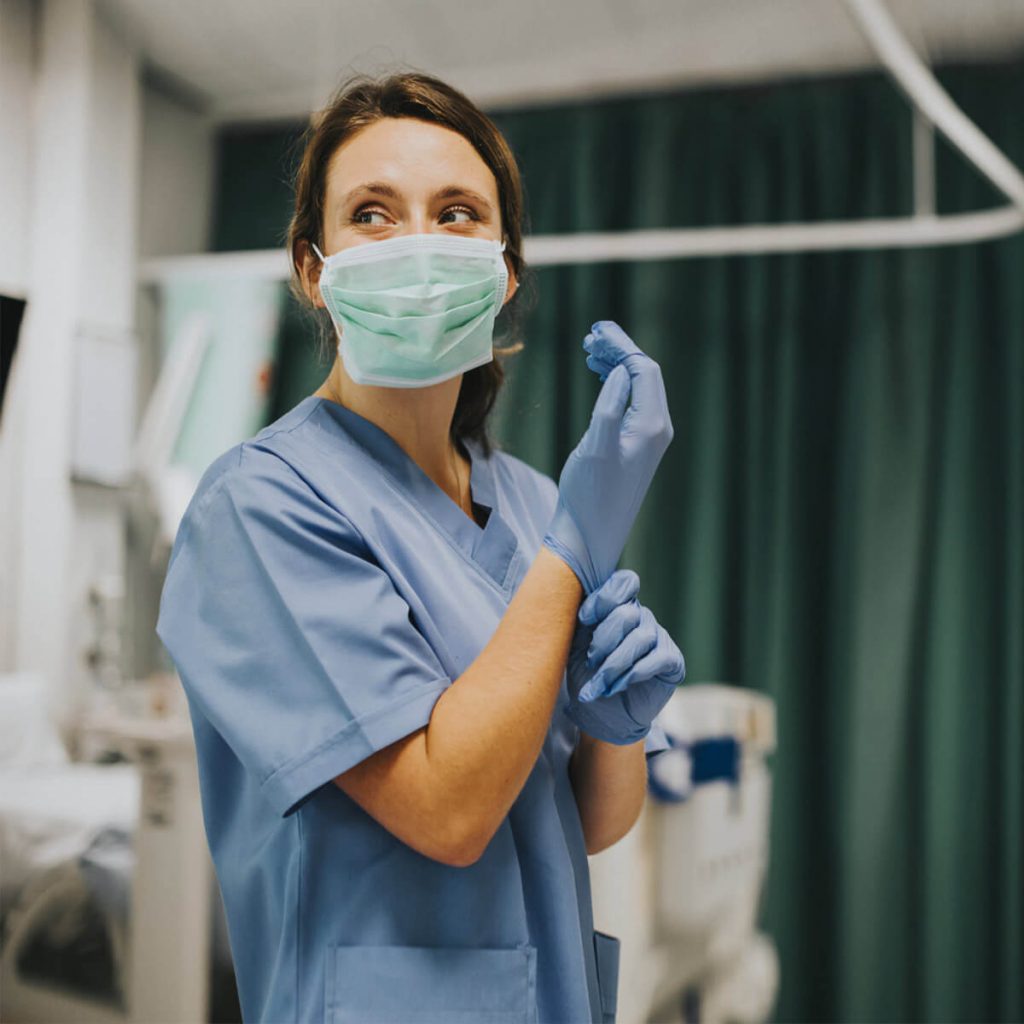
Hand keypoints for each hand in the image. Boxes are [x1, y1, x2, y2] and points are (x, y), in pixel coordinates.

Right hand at [542, 321, 672, 593]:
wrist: (589, 536)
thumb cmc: (588, 495)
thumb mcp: (595, 447)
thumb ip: (610, 406)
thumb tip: (620, 372)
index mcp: (651, 426)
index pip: (644, 369)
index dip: (621, 346)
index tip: (595, 332)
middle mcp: (657, 430)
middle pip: (645, 374)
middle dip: (619, 351)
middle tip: (590, 337)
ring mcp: (648, 439)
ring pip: (638, 388)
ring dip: (616, 366)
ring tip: (590, 352)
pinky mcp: (636, 448)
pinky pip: (632, 403)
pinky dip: (615, 385)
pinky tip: (599, 378)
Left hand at [565, 569, 684, 745]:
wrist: (600, 715)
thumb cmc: (586, 675)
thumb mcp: (576, 644)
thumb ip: (581, 620)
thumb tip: (577, 601)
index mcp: (618, 606)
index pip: (623, 583)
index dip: (603, 598)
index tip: (583, 620)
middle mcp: (641, 617)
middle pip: (627, 613)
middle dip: (603, 640)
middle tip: (590, 662)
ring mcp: (659, 637)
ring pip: (640, 638)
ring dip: (614, 664)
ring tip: (599, 684)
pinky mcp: (672, 661)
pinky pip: (657, 658)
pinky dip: (633, 673)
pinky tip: (617, 687)